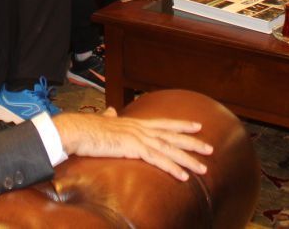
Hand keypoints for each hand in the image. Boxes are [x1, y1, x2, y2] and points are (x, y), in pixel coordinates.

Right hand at [53, 108, 211, 181]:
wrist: (78, 130)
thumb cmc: (87, 129)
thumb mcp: (103, 121)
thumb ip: (109, 117)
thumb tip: (110, 110)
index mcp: (136, 123)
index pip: (164, 123)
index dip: (181, 125)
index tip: (197, 126)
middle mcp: (141, 129)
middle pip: (172, 136)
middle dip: (192, 143)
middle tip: (210, 149)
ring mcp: (138, 138)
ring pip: (169, 149)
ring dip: (188, 160)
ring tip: (203, 169)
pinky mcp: (133, 149)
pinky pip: (157, 160)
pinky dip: (172, 168)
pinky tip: (183, 176)